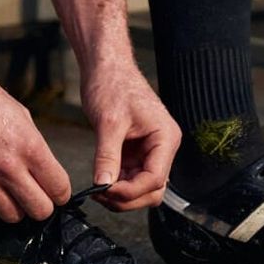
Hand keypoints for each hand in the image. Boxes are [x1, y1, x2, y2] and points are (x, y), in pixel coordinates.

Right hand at [0, 65, 72, 222]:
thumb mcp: (17, 112)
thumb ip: (32, 144)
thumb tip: (42, 168)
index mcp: (28, 145)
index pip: (59, 188)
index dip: (58, 191)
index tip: (52, 189)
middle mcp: (7, 166)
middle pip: (40, 211)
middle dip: (40, 204)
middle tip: (32, 193)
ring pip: (11, 216)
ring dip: (12, 205)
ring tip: (6, 188)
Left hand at [81, 59, 179, 211]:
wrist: (106, 67)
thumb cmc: (113, 83)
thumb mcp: (109, 122)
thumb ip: (107, 156)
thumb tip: (103, 184)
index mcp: (165, 138)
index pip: (155, 179)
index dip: (131, 191)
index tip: (106, 190)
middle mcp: (162, 146)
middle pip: (152, 189)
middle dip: (127, 197)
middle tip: (100, 194)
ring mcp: (149, 150)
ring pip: (141, 187)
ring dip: (121, 193)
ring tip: (97, 188)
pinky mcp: (135, 151)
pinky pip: (130, 177)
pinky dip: (116, 183)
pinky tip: (100, 180)